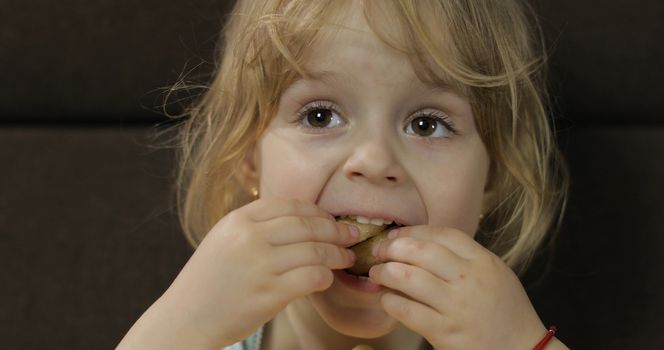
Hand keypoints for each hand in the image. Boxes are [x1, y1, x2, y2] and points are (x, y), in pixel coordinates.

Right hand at [156, 198, 358, 347]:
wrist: (185, 318)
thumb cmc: (208, 281)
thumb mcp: (225, 240)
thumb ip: (256, 227)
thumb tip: (301, 220)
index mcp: (238, 220)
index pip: (290, 205)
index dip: (317, 211)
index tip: (331, 220)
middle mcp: (249, 237)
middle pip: (307, 225)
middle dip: (335, 230)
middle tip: (352, 236)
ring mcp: (260, 265)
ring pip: (315, 250)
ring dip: (337, 254)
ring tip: (347, 258)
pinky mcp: (269, 293)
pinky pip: (312, 277)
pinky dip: (326, 276)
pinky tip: (328, 278)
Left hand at [369, 226, 549, 349]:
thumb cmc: (506, 312)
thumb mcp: (494, 273)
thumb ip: (465, 257)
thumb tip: (422, 243)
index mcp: (483, 261)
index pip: (441, 234)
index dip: (412, 231)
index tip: (395, 235)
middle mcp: (469, 279)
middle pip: (420, 251)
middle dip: (392, 249)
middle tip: (379, 252)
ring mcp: (456, 306)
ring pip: (407, 278)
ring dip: (385, 273)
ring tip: (377, 274)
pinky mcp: (445, 332)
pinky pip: (406, 310)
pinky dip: (390, 301)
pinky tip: (387, 299)